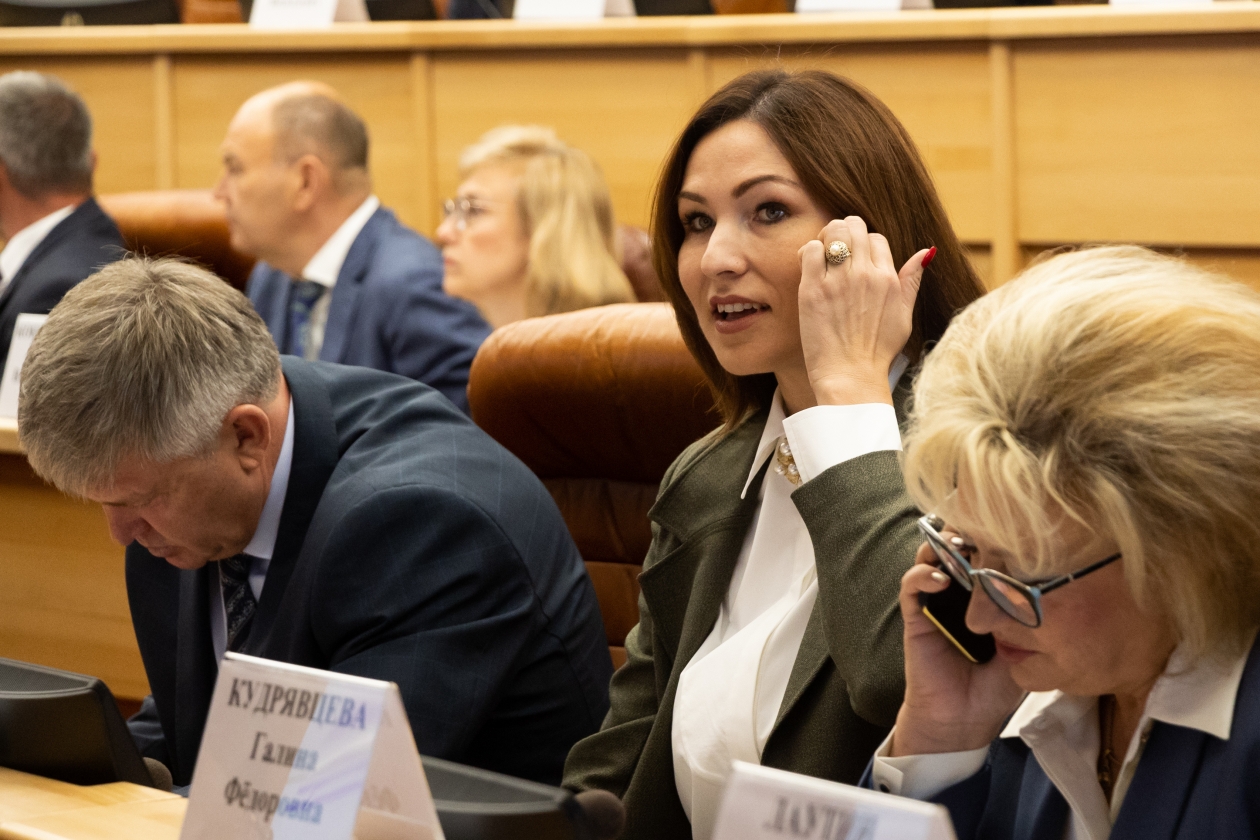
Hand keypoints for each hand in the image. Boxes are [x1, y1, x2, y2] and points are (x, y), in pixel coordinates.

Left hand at [796, 216, 930, 405]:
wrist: (851, 376)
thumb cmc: (876, 352)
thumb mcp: (904, 316)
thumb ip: (911, 281)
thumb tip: (926, 252)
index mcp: (888, 278)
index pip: (876, 238)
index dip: (864, 245)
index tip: (854, 260)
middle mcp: (865, 274)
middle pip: (854, 227)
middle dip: (843, 232)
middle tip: (834, 250)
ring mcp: (839, 281)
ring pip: (833, 231)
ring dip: (825, 237)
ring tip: (820, 255)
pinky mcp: (814, 290)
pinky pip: (811, 250)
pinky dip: (808, 251)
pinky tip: (808, 266)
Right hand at [889, 539, 1024, 756]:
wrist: (963, 721)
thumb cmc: (994, 690)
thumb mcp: (1024, 651)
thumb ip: (1031, 622)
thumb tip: (1053, 589)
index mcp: (983, 602)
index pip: (985, 559)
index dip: (993, 541)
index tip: (1010, 530)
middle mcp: (957, 597)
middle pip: (956, 550)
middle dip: (968, 534)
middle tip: (982, 528)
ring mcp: (934, 604)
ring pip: (930, 559)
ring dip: (942, 547)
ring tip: (959, 546)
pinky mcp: (915, 617)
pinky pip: (911, 587)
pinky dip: (921, 575)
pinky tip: (939, 579)